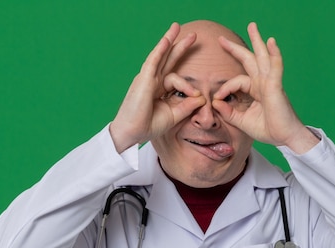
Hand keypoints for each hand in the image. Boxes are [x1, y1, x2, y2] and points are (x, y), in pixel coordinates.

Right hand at [110, 23, 206, 152]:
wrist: (132, 133)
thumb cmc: (148, 126)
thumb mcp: (173, 116)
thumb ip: (187, 106)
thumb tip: (202, 97)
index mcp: (158, 90)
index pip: (176, 80)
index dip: (189, 87)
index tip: (199, 97)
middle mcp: (152, 81)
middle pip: (168, 60)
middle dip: (179, 47)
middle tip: (193, 35)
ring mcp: (147, 79)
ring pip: (160, 56)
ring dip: (169, 41)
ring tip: (177, 27)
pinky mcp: (143, 79)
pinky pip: (153, 61)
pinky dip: (160, 50)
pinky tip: (167, 40)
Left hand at [213, 23, 318, 153]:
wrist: (286, 138)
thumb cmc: (269, 129)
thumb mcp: (243, 122)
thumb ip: (229, 112)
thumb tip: (215, 102)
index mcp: (256, 90)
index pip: (236, 81)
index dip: (224, 88)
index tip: (217, 99)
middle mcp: (263, 83)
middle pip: (250, 60)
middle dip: (236, 48)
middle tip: (221, 38)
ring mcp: (270, 83)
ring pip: (263, 58)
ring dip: (258, 41)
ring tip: (252, 26)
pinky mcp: (276, 87)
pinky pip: (275, 67)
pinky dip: (274, 54)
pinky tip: (271, 42)